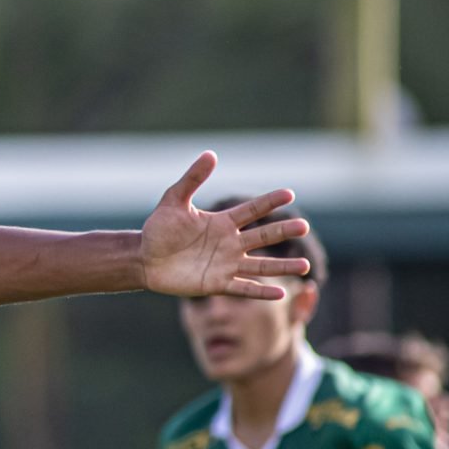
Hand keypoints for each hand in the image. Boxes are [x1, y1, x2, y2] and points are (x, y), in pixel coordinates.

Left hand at [140, 154, 309, 298]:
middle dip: (282, 232)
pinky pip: (243, 288)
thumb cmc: (158, 229)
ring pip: (260, 266)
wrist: (144, 259)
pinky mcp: (217, 284)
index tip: (289, 194)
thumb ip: (192, 180)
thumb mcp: (173, 201)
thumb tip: (210, 154)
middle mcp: (230, 243)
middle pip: (262, 237)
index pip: (251, 210)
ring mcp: (226, 264)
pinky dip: (261, 292)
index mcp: (222, 223)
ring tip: (304, 266)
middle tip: (304, 226)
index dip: (268, 202)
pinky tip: (280, 294)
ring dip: (282, 267)